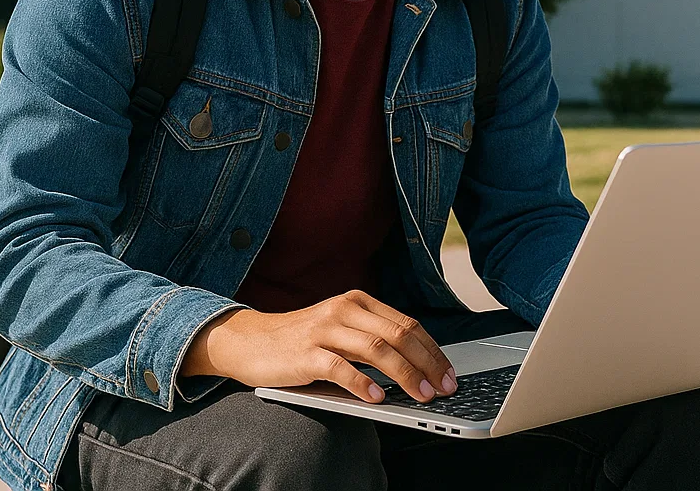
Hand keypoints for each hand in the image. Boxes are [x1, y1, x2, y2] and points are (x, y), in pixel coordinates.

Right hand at [180, 290, 457, 403]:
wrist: (249, 341)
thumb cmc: (301, 341)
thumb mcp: (341, 330)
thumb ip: (372, 339)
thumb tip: (418, 367)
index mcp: (358, 302)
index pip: (407, 324)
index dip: (433, 350)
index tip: (450, 373)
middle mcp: (344, 310)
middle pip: (399, 334)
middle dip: (427, 363)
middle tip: (445, 388)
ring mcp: (324, 330)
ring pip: (376, 348)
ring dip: (404, 374)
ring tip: (422, 394)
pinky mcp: (306, 353)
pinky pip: (340, 368)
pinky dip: (363, 383)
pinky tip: (377, 397)